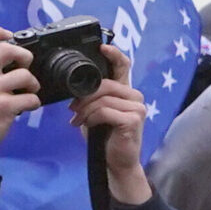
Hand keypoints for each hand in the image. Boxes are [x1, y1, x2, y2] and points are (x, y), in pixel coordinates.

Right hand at [0, 26, 41, 207]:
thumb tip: (10, 61)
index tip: (9, 35)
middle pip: (7, 49)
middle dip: (25, 56)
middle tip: (26, 68)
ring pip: (26, 76)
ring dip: (34, 85)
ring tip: (28, 93)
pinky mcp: (3, 108)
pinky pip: (31, 98)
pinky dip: (34, 103)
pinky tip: (26, 108)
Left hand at [70, 41, 152, 204]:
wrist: (116, 163)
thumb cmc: (105, 137)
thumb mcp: (95, 112)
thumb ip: (92, 96)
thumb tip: (76, 84)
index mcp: (126, 91)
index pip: (124, 66)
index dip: (114, 54)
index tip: (101, 47)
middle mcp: (135, 97)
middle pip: (106, 84)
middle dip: (84, 96)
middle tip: (73, 109)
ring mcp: (137, 108)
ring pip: (103, 98)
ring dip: (85, 109)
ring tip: (79, 120)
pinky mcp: (134, 120)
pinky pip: (106, 111)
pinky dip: (92, 118)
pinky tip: (87, 126)